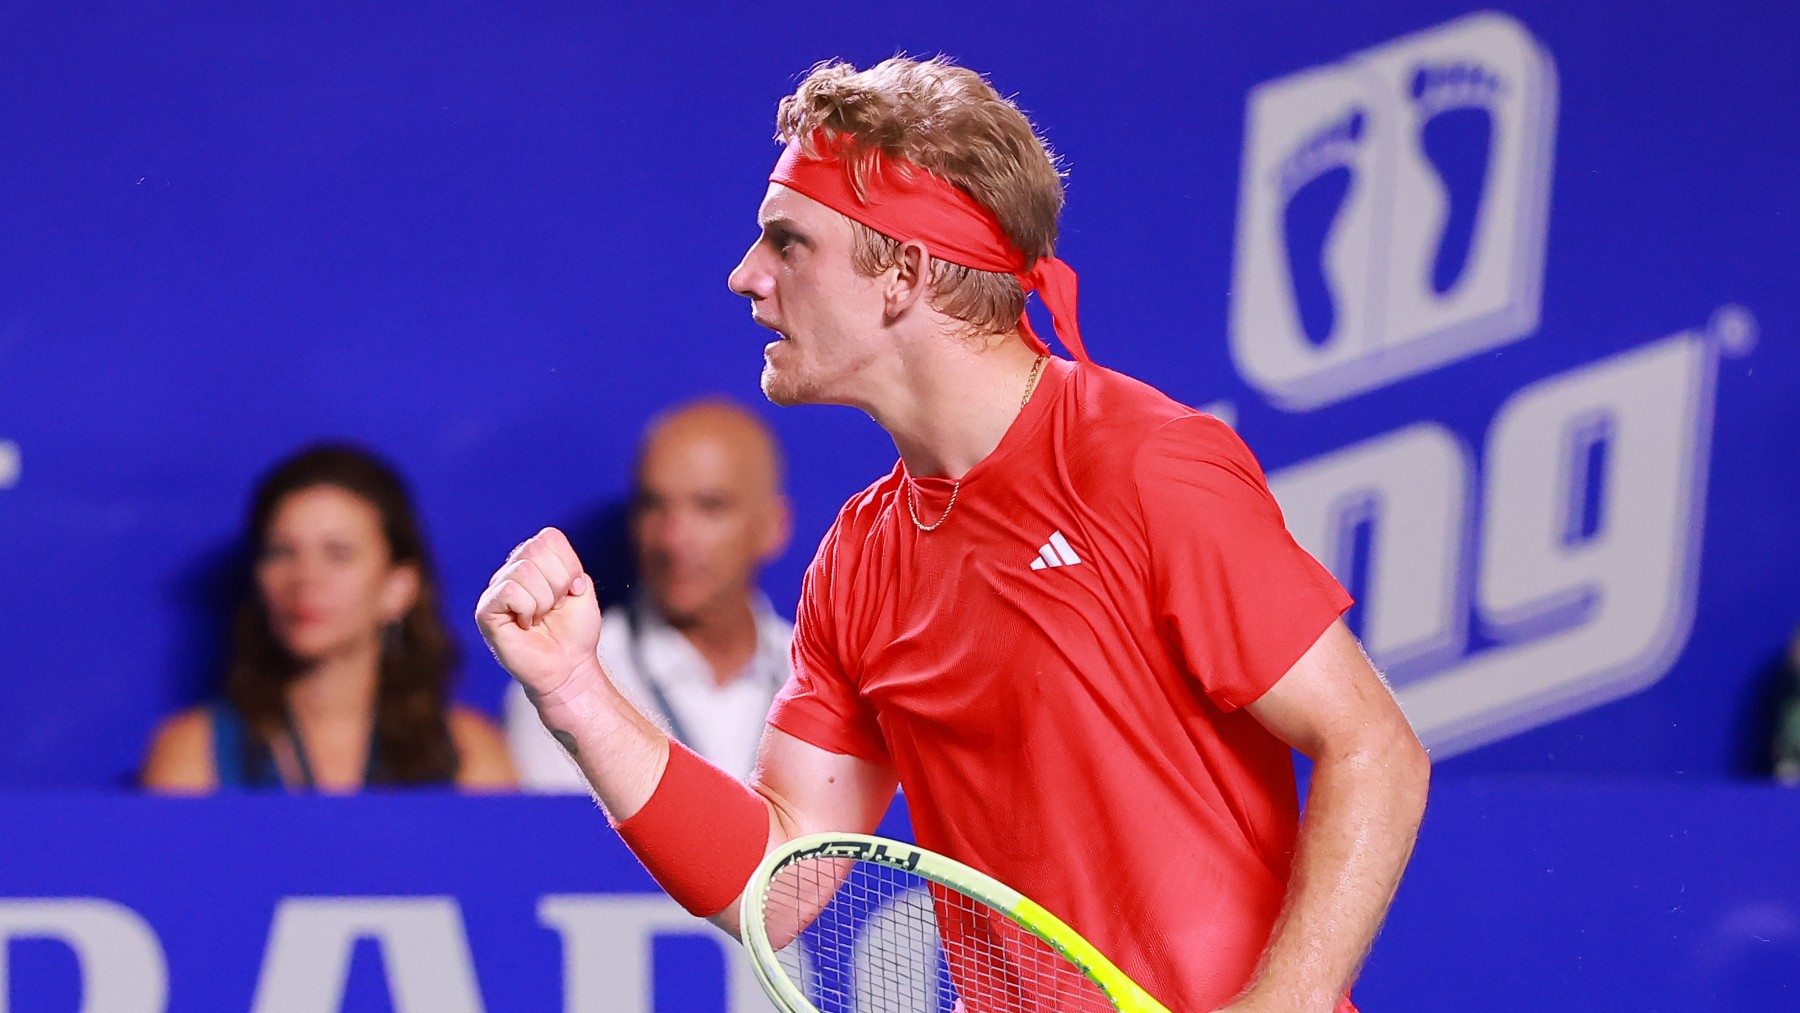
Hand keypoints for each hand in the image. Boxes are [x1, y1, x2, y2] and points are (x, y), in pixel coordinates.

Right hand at [474, 527, 604, 701]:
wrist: (568, 669)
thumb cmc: (574, 633)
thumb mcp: (582, 589)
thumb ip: (567, 565)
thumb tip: (543, 562)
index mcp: (534, 562)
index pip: (548, 538)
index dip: (568, 566)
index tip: (571, 592)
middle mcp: (512, 571)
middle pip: (535, 550)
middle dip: (558, 583)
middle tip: (554, 608)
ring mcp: (496, 590)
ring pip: (524, 571)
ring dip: (544, 601)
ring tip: (539, 619)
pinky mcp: (485, 611)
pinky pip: (510, 591)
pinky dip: (528, 609)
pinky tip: (526, 625)